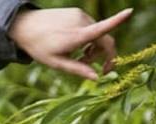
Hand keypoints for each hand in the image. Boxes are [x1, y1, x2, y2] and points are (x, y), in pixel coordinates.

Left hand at [8, 7, 132, 79]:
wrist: (26, 26)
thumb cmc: (40, 48)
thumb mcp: (57, 64)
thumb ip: (78, 70)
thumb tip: (96, 78)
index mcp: (76, 36)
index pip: (100, 28)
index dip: (116, 20)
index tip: (129, 12)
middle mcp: (81, 22)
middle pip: (104, 39)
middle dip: (103, 55)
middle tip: (94, 69)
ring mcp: (80, 15)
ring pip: (97, 34)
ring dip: (94, 48)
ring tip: (80, 57)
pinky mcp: (77, 12)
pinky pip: (90, 27)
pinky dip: (89, 39)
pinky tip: (75, 45)